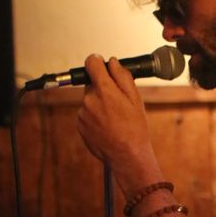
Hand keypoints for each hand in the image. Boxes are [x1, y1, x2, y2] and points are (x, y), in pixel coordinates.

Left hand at [77, 55, 158, 193]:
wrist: (126, 155)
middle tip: (118, 102)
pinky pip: (86, 114)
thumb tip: (113, 62)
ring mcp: (82, 113)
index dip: (97, 61)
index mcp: (104, 90)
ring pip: (90, 100)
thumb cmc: (134, 128)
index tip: (101, 64)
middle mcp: (89, 99)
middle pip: (92, 83)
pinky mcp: (80, 125)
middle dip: (103, 88)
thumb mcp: (135, 99)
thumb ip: (123, 76)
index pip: (91, 63)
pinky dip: (95, 117)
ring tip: (115, 118)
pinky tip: (108, 126)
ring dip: (99, 104)